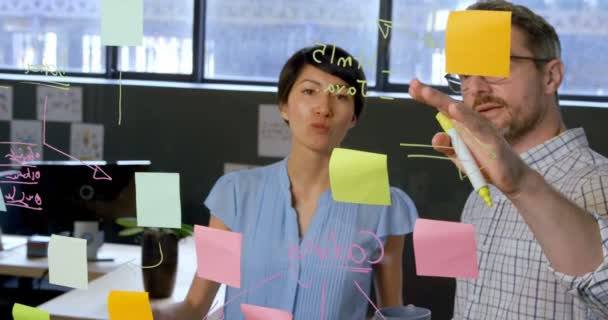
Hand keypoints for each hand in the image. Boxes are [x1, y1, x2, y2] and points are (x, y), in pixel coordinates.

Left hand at [408, 79, 531, 196]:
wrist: (509, 178)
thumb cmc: (485, 163)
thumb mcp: (459, 156)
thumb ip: (447, 146)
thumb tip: (435, 137)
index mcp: (461, 125)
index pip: (442, 108)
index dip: (427, 97)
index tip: (412, 86)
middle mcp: (470, 122)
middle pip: (448, 105)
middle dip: (430, 94)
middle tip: (413, 83)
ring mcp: (481, 128)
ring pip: (460, 111)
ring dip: (442, 101)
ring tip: (426, 92)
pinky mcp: (491, 137)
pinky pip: (476, 125)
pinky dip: (465, 116)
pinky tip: (454, 109)